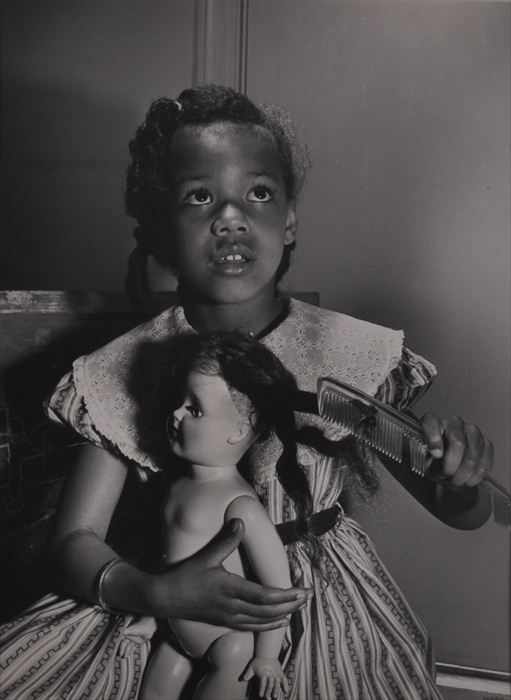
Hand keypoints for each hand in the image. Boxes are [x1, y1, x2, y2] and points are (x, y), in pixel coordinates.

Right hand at [152, 518, 309, 629]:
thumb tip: (240, 521)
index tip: (303, 590)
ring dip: (282, 615)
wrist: (164, 599)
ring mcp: (228, 617)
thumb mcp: (206, 556)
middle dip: (291, 605)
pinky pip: (251, 627)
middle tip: (308, 598)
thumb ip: (225, 540)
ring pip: (262, 621)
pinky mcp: (223, 621)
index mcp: (231, 590)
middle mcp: (232, 607)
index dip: (287, 595)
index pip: (266, 597)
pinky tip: (277, 622)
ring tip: (298, 609)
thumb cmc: (184, 576)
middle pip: (269, 611)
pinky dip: (268, 625)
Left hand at [241, 656, 288, 698]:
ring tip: (275, 696)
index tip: (261, 695)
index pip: (262, 683)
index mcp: (263, 673)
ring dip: (276, 690)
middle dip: (269, 692)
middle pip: (270, 684)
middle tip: (268, 698)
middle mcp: (270, 674)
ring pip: (277, 683)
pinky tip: (285, 691)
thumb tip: (242, 679)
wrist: (267, 652)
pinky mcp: (280, 672)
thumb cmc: (258, 660)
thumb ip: (248, 674)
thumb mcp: (251, 667)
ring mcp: (276, 673)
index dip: (262, 689)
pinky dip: (285, 685)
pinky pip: (284, 679)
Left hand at [421, 413, 493, 487]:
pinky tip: (468, 479)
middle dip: (451, 466)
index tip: (436, 454)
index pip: (432, 424)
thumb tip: (438, 453)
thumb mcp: (420, 459)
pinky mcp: (485, 443)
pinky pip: (485, 461)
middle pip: (458, 443)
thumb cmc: (431, 459)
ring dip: (464, 474)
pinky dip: (476, 475)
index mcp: (433, 422)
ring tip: (456, 480)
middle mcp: (454, 422)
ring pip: (473, 456)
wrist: (445, 464)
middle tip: (446, 475)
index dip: (434, 439)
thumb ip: (423, 455)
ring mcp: (472, 431)